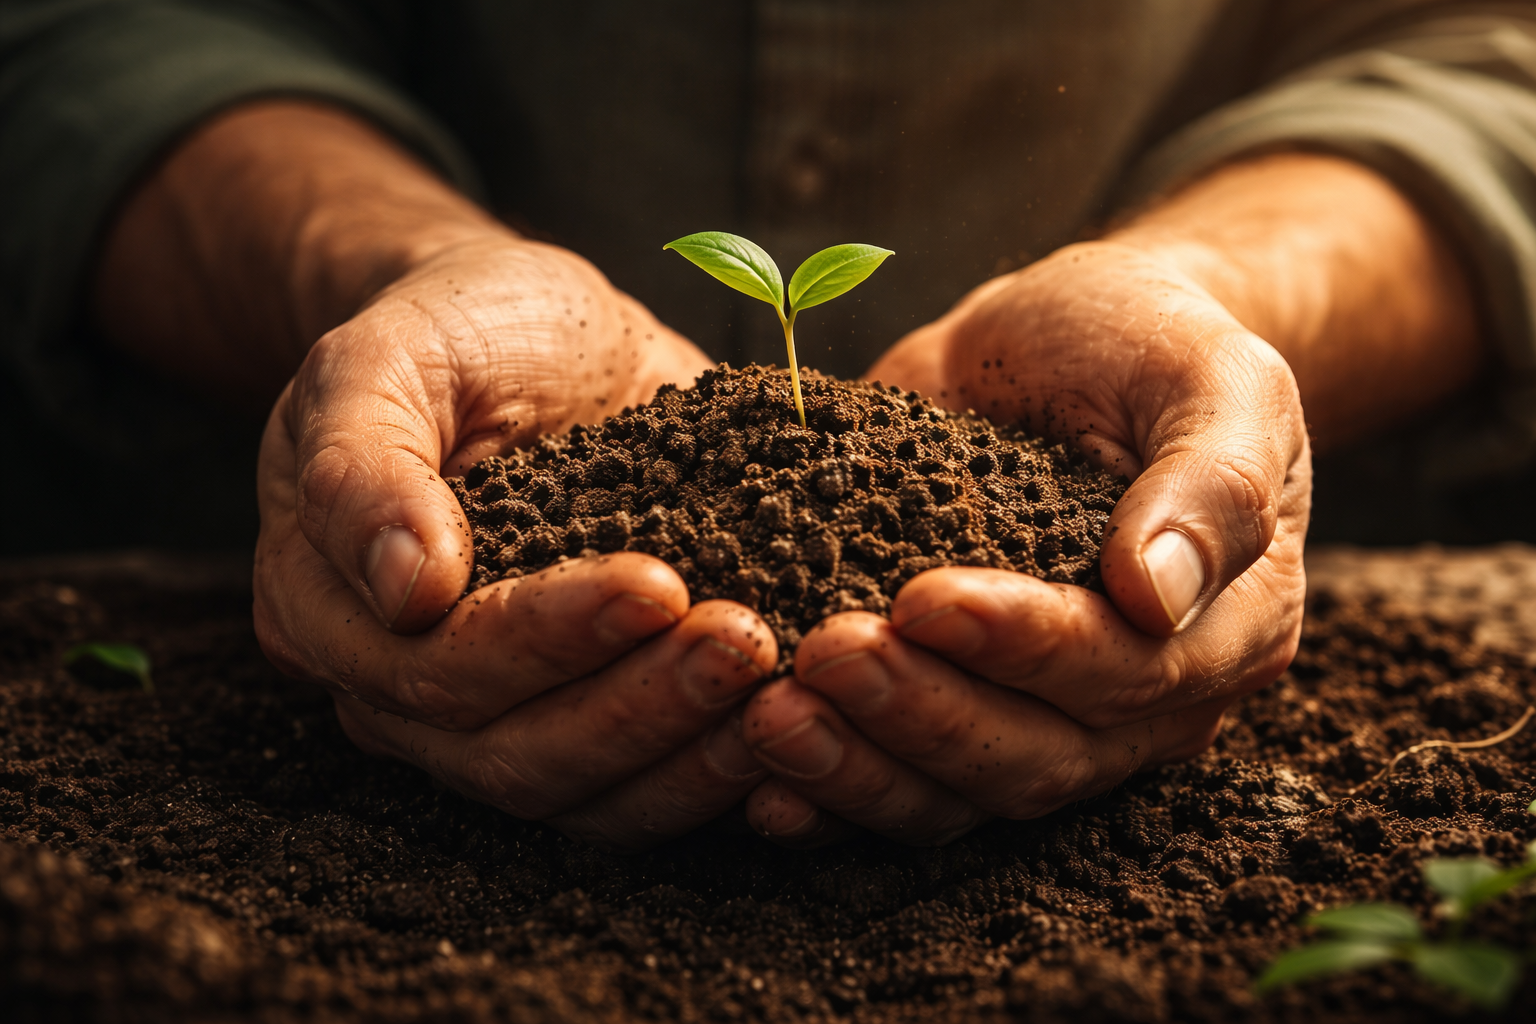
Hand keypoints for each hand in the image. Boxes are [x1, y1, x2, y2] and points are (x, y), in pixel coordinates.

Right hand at [251, 232, 780, 847]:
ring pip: (585, 792)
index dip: (545, 640)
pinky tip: (791, 727)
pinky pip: (644, 787)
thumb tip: (404, 588)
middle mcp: (408, 691)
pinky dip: (717, 771)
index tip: (655, 586)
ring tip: (783, 691)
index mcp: (334, 610)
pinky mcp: (591, 712)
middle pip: (514, 753)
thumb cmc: (454, 332)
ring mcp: (504, 714)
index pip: (436, 665)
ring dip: (689, 755)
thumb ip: (363, 460)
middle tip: (745, 642)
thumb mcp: (388, 356)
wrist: (531, 334)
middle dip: (638, 706)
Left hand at [736, 239, 1310, 843]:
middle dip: (921, 714)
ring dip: (859, 767)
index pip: (1123, 670)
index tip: (925, 599)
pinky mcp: (948, 702)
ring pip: (955, 791)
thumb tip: (1158, 595)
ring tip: (769, 719)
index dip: (1023, 645)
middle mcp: (1133, 702)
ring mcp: (1033, 713)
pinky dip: (827, 791)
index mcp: (1221, 633)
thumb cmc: (1147, 344)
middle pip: (1033, 757)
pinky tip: (759, 785)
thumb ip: (1208, 481)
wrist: (1063, 343)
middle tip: (823, 656)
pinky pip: (895, 779)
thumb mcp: (1209, 377)